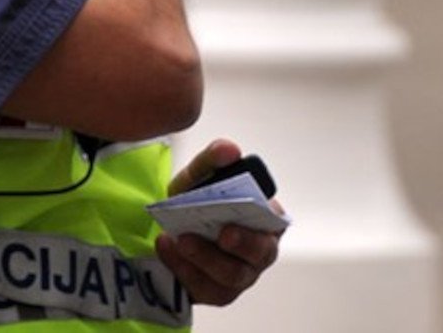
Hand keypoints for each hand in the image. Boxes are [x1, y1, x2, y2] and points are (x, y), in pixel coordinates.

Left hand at [156, 139, 284, 306]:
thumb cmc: (196, 202)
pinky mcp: (218, 293)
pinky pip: (206, 288)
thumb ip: (213, 159)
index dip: (265, 218)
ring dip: (207, 258)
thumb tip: (230, 150)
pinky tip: (168, 247)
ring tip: (182, 239)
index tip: (247, 210)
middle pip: (262, 253)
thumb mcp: (198, 176)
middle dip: (244, 244)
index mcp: (265, 217)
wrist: (169, 230)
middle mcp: (260, 249)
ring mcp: (242, 275)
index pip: (275, 219)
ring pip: (233, 275)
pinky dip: (184, 269)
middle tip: (223, 234)